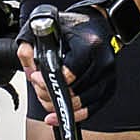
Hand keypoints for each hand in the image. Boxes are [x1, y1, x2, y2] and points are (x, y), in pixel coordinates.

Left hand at [17, 0, 139, 124]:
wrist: (96, 22)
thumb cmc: (73, 26)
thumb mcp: (46, 29)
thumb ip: (30, 47)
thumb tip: (29, 71)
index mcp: (89, 45)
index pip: (69, 73)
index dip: (49, 81)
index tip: (36, 77)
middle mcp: (102, 61)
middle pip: (75, 91)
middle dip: (50, 94)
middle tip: (38, 87)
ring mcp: (108, 74)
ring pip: (83, 102)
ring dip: (61, 106)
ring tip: (47, 99)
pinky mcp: (109, 85)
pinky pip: (93, 107)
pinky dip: (76, 114)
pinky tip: (61, 116)